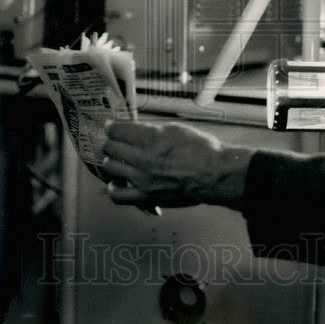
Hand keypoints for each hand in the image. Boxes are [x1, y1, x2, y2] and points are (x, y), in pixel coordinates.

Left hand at [101, 120, 251, 209]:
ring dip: (112, 162)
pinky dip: (114, 188)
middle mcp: (142, 158)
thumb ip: (152, 130)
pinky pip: (118, 195)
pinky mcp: (146, 196)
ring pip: (110, 167)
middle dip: (111, 142)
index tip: (111, 127)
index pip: (117, 130)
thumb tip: (136, 130)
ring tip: (117, 160)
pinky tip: (117, 183)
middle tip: (114, 142)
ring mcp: (142, 179)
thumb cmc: (201, 150)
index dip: (112, 127)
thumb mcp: (175, 129)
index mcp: (150, 137)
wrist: (214, 174)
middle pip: (110, 148)